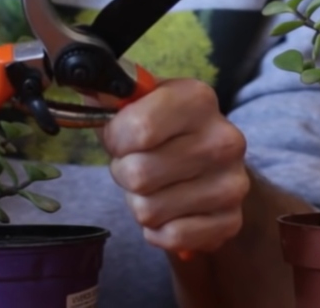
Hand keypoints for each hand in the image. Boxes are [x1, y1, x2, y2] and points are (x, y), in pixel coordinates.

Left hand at [101, 78, 250, 254]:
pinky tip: (170, 210)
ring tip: (156, 186)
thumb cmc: (165, 130)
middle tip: (138, 164)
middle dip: (125, 174)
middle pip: (139, 175)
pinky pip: (170, 237)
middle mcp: (223, 139)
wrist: (211, 162)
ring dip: (140, 203)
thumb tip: (87, 83)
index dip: (116, 139)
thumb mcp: (139, 101)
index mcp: (197, 99)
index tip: (121, 137)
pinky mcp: (231, 220)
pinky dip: (158, 230)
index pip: (137, 129)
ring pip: (149, 211)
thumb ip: (110, 94)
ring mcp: (232, 183)